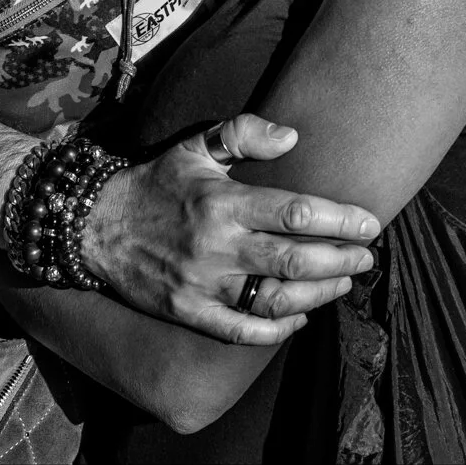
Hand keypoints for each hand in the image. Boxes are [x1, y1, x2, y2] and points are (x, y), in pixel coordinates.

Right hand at [81, 114, 379, 347]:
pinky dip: (277, 330)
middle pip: (295, 260)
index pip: (296, 212)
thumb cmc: (156, 182)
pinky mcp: (189, 312)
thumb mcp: (196, 146)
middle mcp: (217, 246)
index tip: (369, 223)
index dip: (340, 220)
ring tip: (343, 283)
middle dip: (341, 260)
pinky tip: (299, 317)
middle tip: (368, 257)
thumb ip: (244, 133)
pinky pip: (241, 331)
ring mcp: (203, 284)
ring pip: (275, 299)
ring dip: (318, 295)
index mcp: (223, 201)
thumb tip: (293, 136)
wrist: (96, 226)